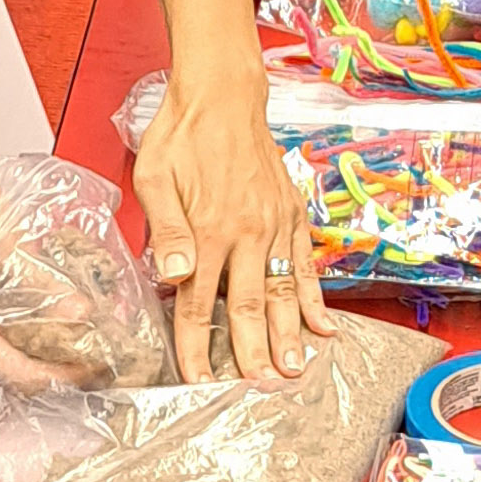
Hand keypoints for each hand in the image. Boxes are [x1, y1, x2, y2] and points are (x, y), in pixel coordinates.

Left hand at [132, 69, 333, 381]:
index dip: (197, 345)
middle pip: (250, 306)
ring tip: (295, 367)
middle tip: (262, 387)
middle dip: (254, 351)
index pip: (200, 302)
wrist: (222, 94)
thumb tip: (174, 275)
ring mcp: (275, 224)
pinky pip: (306, 263)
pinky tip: (324, 326)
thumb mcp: (156, 178)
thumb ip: (167, 230)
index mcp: (209, 229)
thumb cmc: (182, 136)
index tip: (198, 378)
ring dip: (290, 333)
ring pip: (284, 290)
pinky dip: (315, 297)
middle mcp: (247, 232)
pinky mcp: (291, 214)